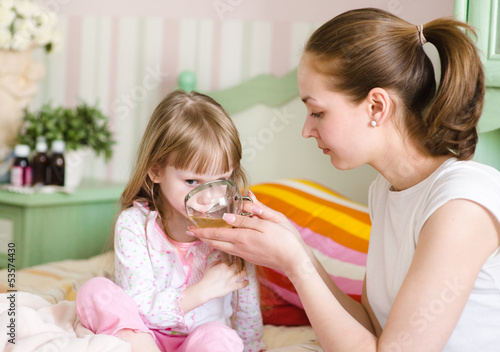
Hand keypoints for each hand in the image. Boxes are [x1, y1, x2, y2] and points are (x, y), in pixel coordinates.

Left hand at [188, 200, 308, 274]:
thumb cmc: (285, 239)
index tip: (191, 227)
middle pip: (216, 243)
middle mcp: (240, 248)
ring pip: (222, 248)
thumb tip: (228, 215)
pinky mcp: (250, 258)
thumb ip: (247, 218)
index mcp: (243, 237)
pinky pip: (230, 251)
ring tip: (203, 236)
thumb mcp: (268, 223)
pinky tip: (223, 242)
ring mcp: (245, 254)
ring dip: (211, 241)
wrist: (295, 260)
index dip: (202, 230)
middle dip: (202, 237)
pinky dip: (222, 245)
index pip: (216, 233)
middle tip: (191, 231)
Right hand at [200, 261, 248, 299]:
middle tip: (238, 266)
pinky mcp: (233, 287)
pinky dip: (245, 283)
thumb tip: (222, 261)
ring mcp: (232, 279)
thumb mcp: (209, 266)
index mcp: (224, 265)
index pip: (229, 261)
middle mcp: (229, 271)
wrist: (206, 289)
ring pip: (242, 273)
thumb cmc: (206, 278)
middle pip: (238, 266)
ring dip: (244, 272)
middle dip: (238, 265)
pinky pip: (242, 284)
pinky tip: (247, 281)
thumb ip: (216, 262)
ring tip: (243, 272)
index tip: (230, 264)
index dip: (229, 262)